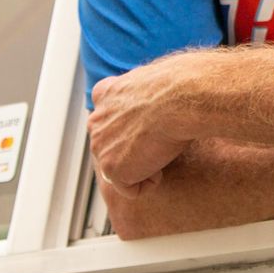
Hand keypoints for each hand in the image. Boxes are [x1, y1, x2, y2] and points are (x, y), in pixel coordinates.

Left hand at [87, 54, 205, 187]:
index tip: (150, 129)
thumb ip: (143, 96)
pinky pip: (130, 189)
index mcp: (104, 94)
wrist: (178, 100)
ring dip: (143, 166)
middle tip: (161, 143)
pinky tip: (162, 167)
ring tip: (163, 152)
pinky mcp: (111, 168)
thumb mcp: (155, 83)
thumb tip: (158, 100)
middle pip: (113, 148)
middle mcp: (95, 120)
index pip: (109, 119)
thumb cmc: (177, 89)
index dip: (130, 130)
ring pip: (121, 169)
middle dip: (135, 152)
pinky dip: (149, 182)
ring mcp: (100, 146)